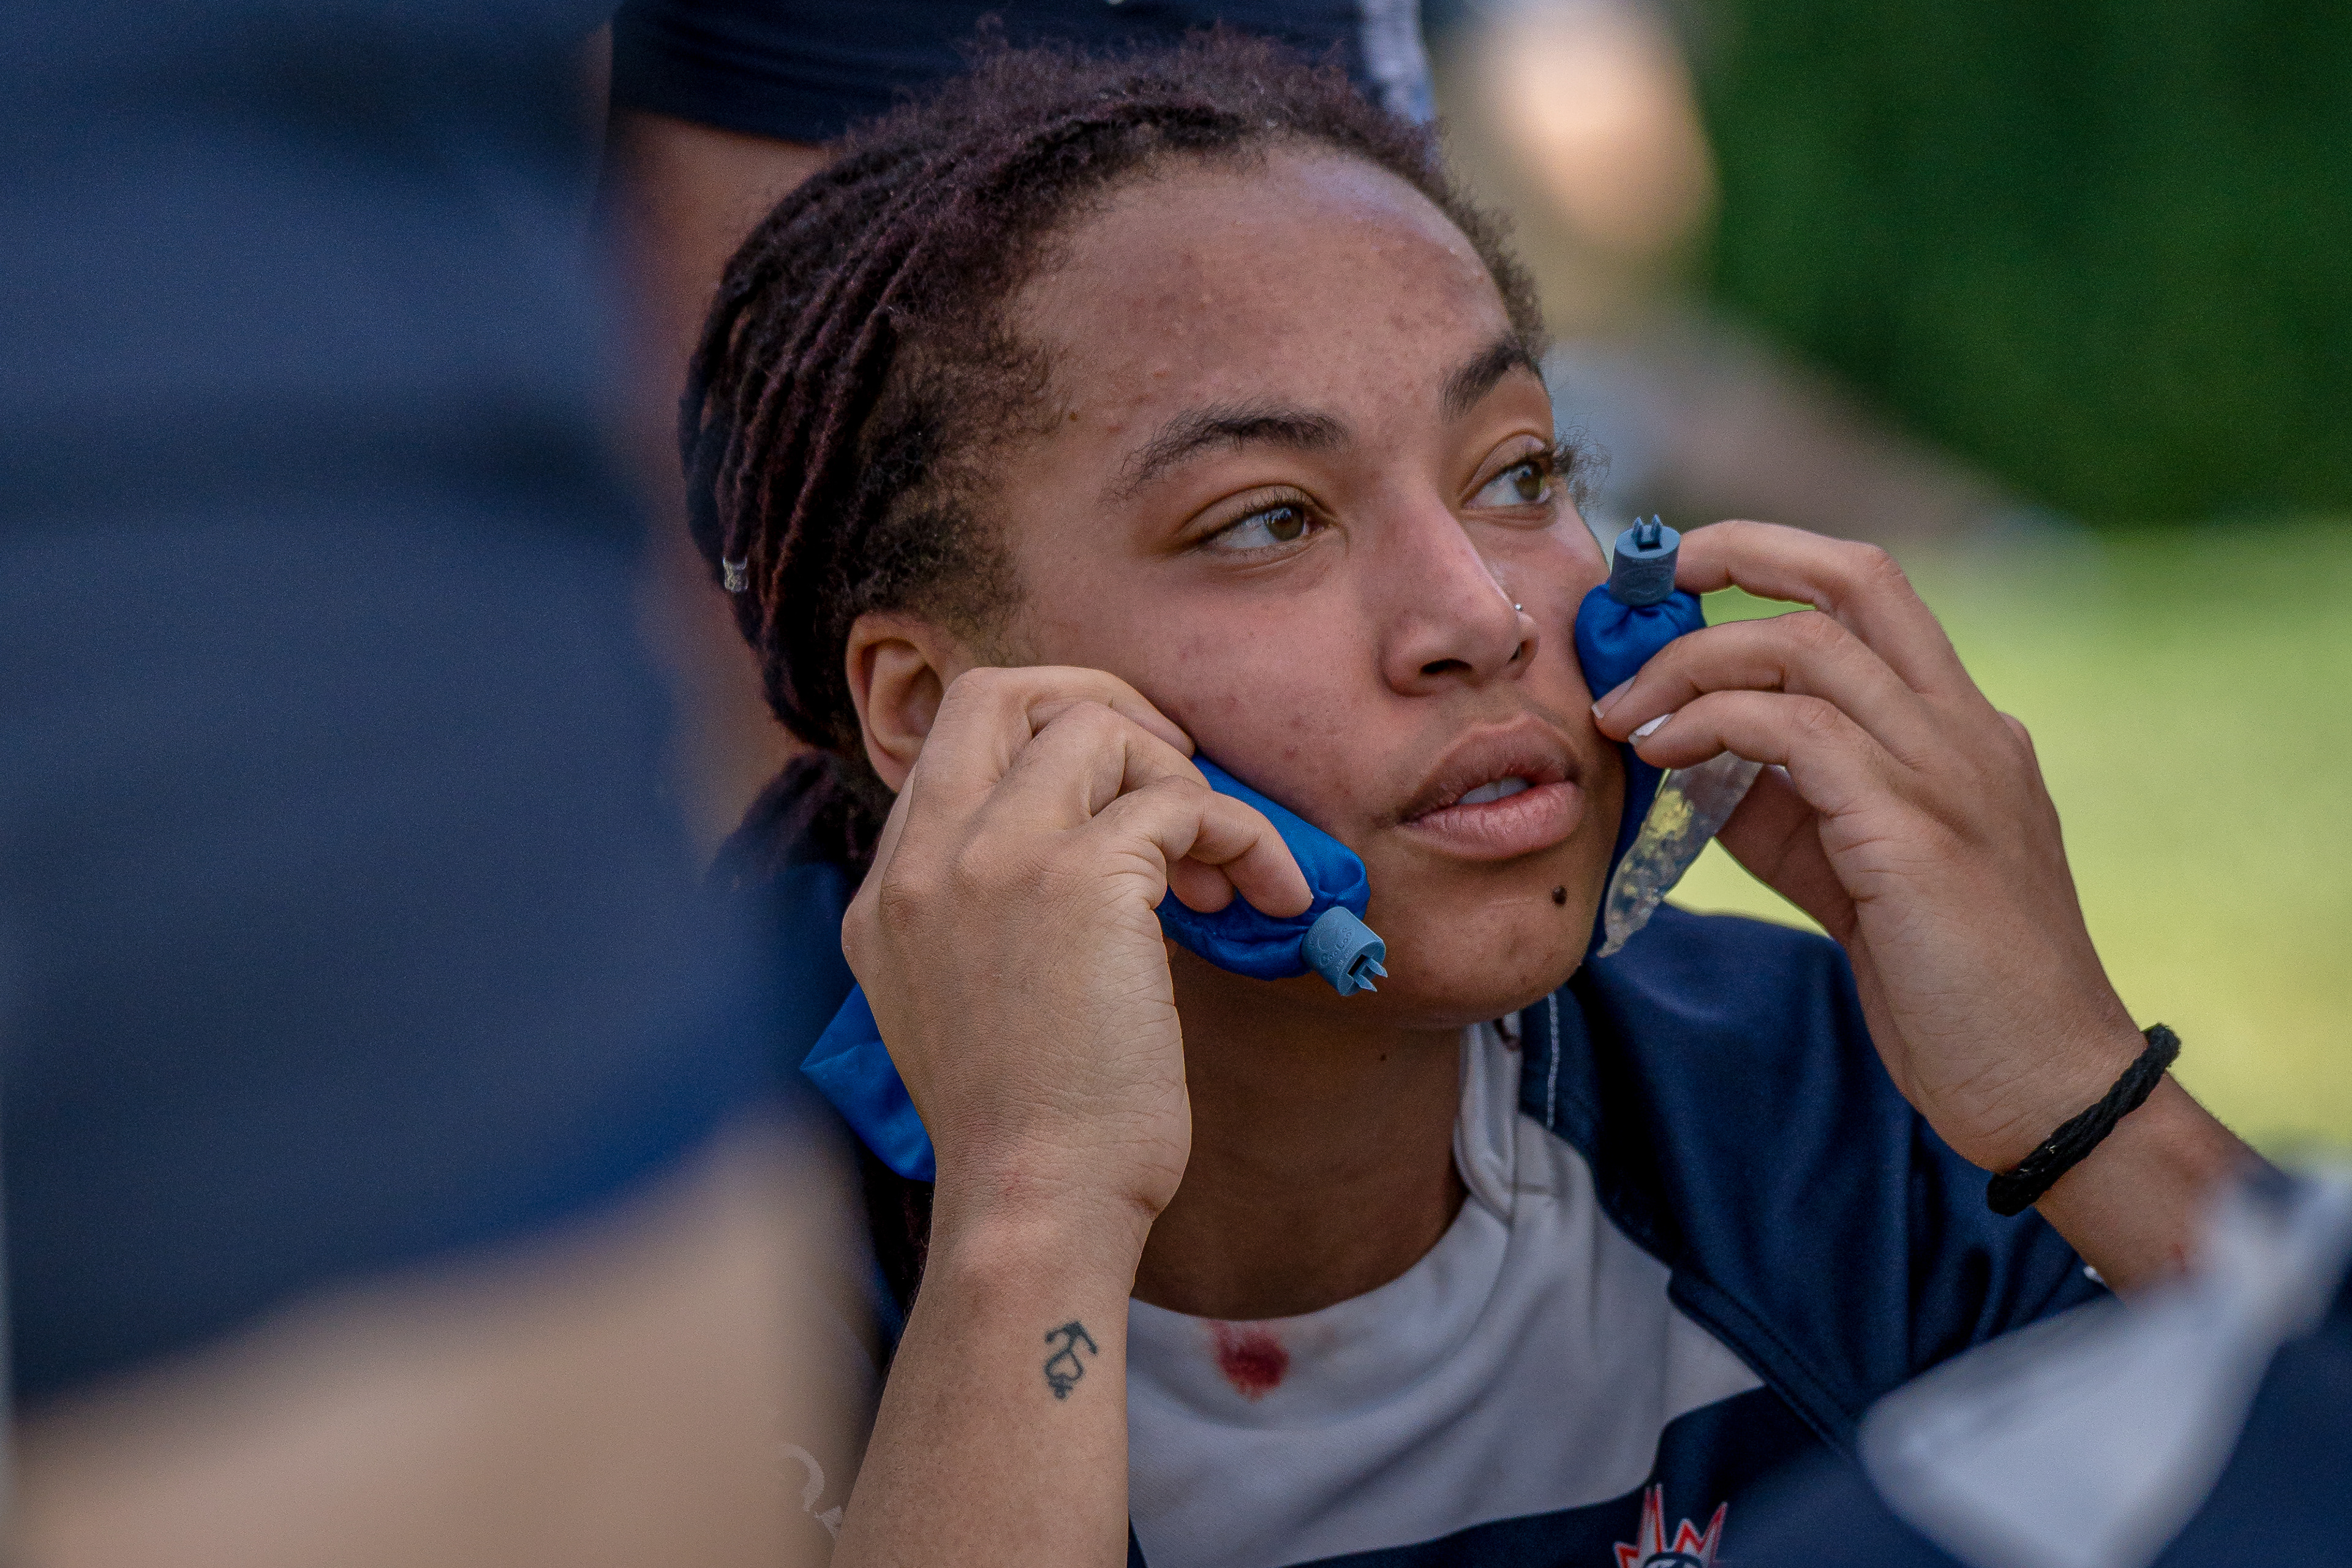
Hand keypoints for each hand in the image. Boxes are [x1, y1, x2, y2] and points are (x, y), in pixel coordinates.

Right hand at [842, 666, 1309, 1249]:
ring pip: (1097, 729)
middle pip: (999, 690)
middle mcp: (926, 862)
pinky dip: (1244, 833)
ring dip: (1183, 781)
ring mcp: (993, 862)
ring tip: (1223, 872)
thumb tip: (1109, 850)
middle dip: (1103, 704)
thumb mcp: (960, 1005)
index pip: (954, 745)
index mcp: (890, 894)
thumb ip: (987, 917)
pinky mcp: (1080, 882)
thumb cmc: (1030, 1131)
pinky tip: (1272, 894)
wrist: (1035, 1206)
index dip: (1049, 744)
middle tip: (1174, 769)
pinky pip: (1183, 800)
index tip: (1121, 796)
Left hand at [1591, 522, 2145, 1173]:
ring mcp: (1950, 769)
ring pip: (1807, 645)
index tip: (1682, 579)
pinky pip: (1795, 731)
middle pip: (1857, 574)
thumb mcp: (1851, 872)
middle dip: (1741, 551)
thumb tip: (1685, 758)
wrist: (2045, 1085)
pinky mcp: (1915, 827)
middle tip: (1644, 579)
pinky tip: (1662, 753)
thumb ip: (1783, 807)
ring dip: (1691, 662)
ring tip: (1621, 709)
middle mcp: (1968, 727)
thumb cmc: (1953, 987)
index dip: (1772, 564)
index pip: (1871, 595)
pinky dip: (1711, 725)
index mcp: (1963, 727)